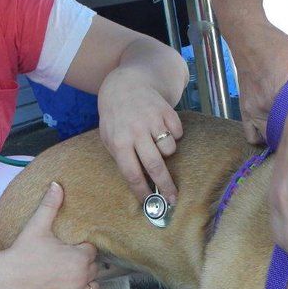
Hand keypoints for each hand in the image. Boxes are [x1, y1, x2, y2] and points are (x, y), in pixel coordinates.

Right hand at [1, 182, 98, 288]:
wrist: (5, 279)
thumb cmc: (22, 251)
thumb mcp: (37, 226)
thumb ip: (50, 205)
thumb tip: (56, 183)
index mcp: (80, 257)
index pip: (92, 251)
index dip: (81, 249)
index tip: (67, 249)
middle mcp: (81, 277)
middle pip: (93, 269)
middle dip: (82, 265)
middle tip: (64, 262)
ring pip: (94, 288)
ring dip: (87, 283)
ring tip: (71, 277)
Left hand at [98, 67, 183, 203]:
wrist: (126, 85)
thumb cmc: (117, 118)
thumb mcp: (110, 138)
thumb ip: (121, 158)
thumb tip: (139, 183)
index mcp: (119, 142)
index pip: (132, 173)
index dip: (142, 191)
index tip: (149, 203)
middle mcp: (136, 132)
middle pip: (155, 166)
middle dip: (165, 186)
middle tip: (173, 199)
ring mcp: (152, 121)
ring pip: (169, 149)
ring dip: (166, 152)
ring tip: (156, 142)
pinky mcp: (166, 111)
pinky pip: (178, 134)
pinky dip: (174, 135)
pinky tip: (162, 127)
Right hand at [230, 24, 287, 143]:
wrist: (248, 38)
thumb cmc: (276, 46)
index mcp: (274, 96)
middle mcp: (260, 107)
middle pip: (277, 137)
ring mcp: (250, 110)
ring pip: (263, 138)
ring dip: (276, 138)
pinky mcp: (244, 109)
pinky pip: (250, 133)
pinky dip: (260, 135)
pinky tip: (273, 129)